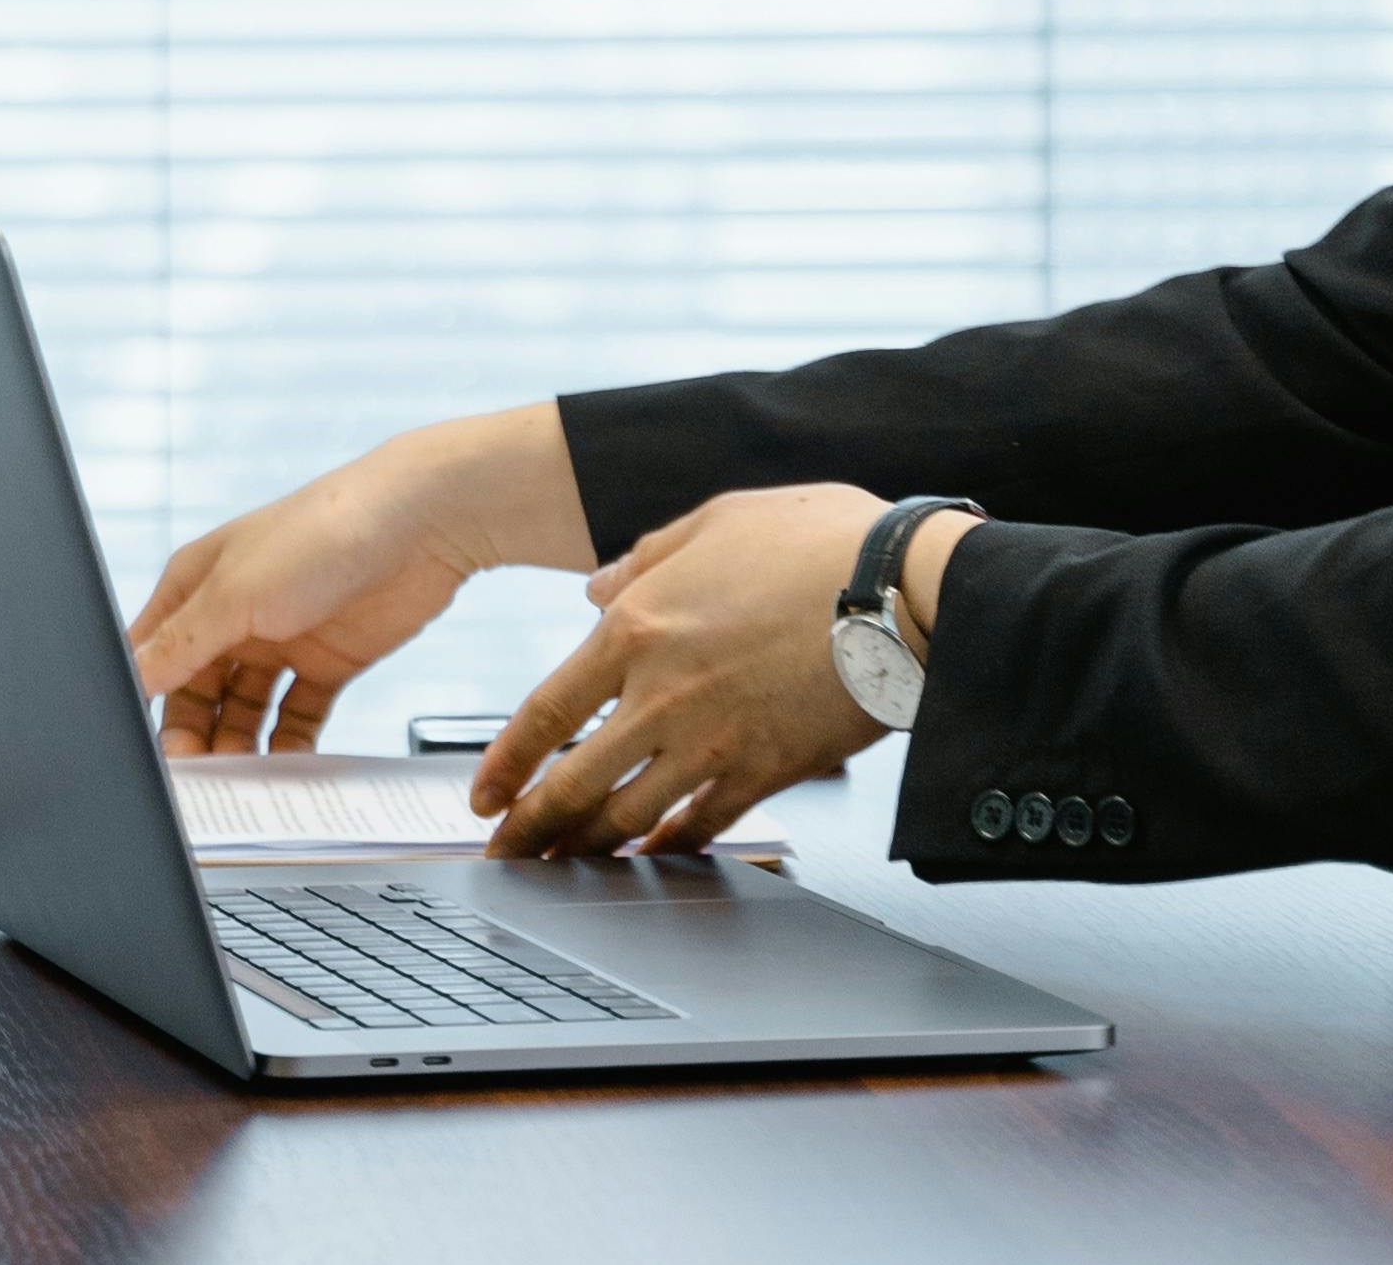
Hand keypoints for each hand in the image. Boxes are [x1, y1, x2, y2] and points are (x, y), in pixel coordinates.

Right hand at [127, 405, 591, 755]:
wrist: (421, 525)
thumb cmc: (320, 532)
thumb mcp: (235, 593)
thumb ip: (182, 644)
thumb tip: (131, 680)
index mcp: (195, 586)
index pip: (151, 657)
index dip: (145, 704)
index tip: (152, 755)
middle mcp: (232, 614)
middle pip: (195, 693)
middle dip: (194, 735)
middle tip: (202, 780)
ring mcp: (280, 639)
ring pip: (243, 710)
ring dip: (238, 745)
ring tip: (244, 782)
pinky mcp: (327, 663)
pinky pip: (296, 716)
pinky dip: (287, 744)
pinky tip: (286, 768)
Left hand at [472, 482, 897, 856]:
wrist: (908, 589)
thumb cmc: (818, 542)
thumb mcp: (714, 521)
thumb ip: (641, 558)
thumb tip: (594, 588)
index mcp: (635, 627)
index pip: (545, 713)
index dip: (507, 765)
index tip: (485, 797)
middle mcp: (662, 694)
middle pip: (574, 783)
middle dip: (530, 830)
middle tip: (504, 857)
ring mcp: (713, 740)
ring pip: (630, 815)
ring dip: (588, 849)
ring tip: (562, 871)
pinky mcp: (767, 771)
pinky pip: (702, 824)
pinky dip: (670, 847)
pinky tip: (653, 858)